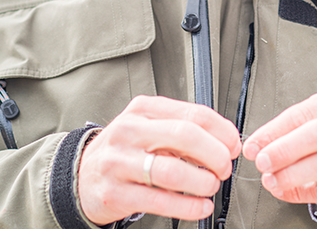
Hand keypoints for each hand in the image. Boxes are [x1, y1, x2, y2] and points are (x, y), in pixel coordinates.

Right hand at [78, 95, 241, 224]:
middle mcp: (130, 130)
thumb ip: (180, 128)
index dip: (221, 130)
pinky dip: (188, 206)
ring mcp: (120, 162)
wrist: (82, 174)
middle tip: (225, 167)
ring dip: (202, 182)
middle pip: (185, 136)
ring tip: (211, 186)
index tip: (233, 144)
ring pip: (173, 171)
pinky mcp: (117, 193)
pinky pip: (160, 201)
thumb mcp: (147, 126)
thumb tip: (223, 140)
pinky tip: (200, 206)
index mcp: (143, 109)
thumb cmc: (125, 149)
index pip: (192, 113)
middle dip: (215, 154)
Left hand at [242, 88, 316, 211]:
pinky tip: (289, 192)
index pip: (304, 112)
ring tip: (272, 180)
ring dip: (294, 174)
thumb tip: (257, 146)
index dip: (275, 130)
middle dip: (285, 149)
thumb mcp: (316, 123)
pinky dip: (308, 192)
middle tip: (262, 162)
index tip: (253, 145)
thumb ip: (288, 132)